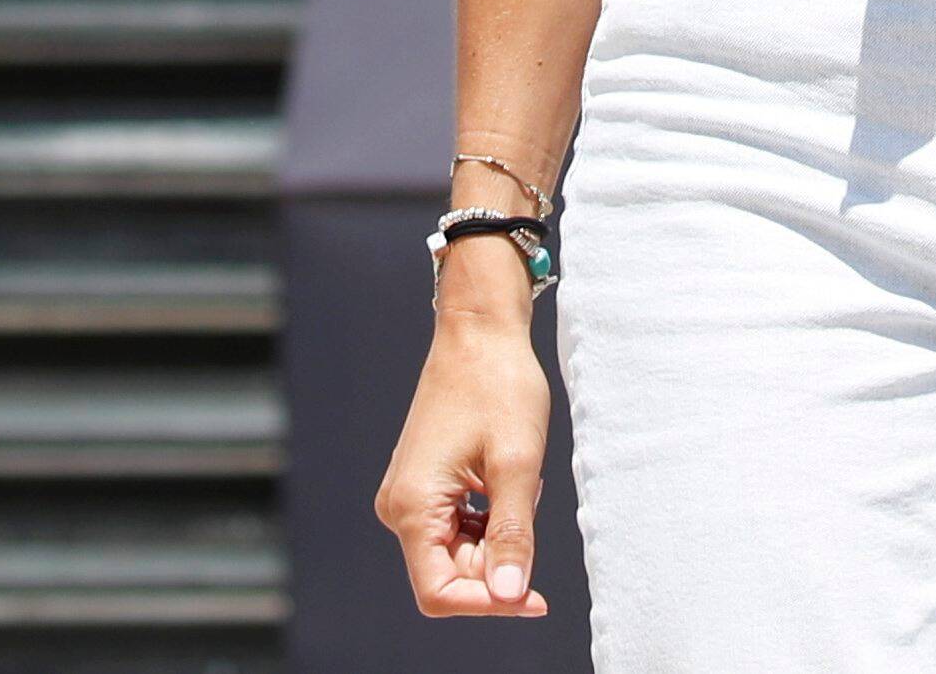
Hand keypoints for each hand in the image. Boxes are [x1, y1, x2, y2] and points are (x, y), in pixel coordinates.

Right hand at [378, 250, 554, 617]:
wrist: (480, 331)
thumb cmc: (499, 386)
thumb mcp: (517, 464)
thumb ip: (512, 535)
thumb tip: (511, 597)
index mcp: (412, 506)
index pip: (439, 591)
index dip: (488, 604)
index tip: (536, 599)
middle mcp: (399, 507)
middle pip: (449, 574)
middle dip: (498, 563)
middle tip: (532, 509)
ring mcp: (409, 495)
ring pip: (457, 551)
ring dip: (498, 538)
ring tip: (521, 485)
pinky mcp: (424, 485)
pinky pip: (457, 527)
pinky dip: (491, 519)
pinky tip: (509, 480)